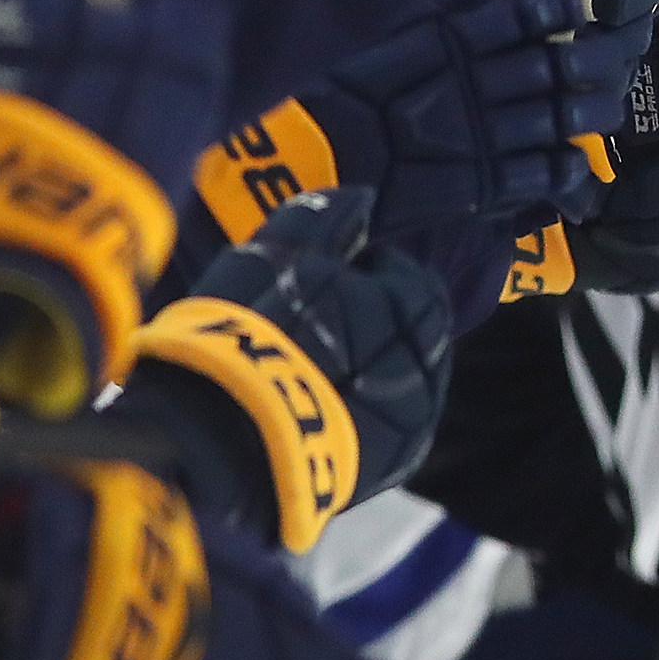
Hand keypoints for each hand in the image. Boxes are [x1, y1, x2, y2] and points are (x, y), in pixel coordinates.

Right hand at [113, 189, 451, 551]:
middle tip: (304, 333)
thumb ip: (324, 218)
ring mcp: (419, 416)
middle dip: (366, 326)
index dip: (358, 275)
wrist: (225, 445)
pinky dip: (358, 414)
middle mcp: (433, 361)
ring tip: (301, 375)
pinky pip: (388, 426)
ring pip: (401, 380)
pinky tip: (312, 413)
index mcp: (417, 304)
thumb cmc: (247, 335)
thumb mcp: (276, 255)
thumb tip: (362, 198)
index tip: (312, 286)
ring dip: (363, 372)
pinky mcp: (397, 461)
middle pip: (408, 332)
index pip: (405, 276)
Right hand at [295, 0, 655, 233]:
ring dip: (590, 114)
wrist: (312, 159)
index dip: (560, 14)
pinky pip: (544, 172)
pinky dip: (568, 166)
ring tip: (601, 112)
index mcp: (452, 38)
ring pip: (560, 118)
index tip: (574, 13)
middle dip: (591, 66)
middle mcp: (475, 83)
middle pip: (557, 67)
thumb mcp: (392, 27)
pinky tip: (573, 161)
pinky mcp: (483, 181)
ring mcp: (483, 134)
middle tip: (606, 64)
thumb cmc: (345, 89)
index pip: (528, 16)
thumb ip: (454, 0)